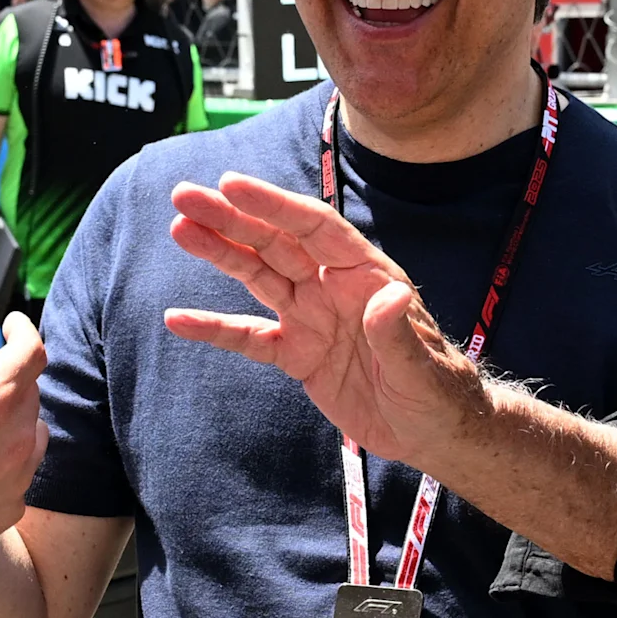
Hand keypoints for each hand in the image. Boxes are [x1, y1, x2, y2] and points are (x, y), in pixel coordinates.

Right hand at [0, 285, 46, 585]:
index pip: (33, 350)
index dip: (24, 330)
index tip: (10, 325)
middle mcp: (18, 437)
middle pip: (29, 391)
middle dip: (6, 377)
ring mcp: (17, 477)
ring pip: (29, 431)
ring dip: (8, 419)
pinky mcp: (9, 509)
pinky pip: (19, 472)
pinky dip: (3, 459)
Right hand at [165, 173, 485, 461]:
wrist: (431, 433)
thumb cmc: (439, 392)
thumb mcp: (422, 369)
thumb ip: (399, 333)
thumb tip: (391, 296)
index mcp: (366, 276)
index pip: (315, 229)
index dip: (274, 205)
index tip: (231, 184)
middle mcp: (332, 287)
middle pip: (275, 244)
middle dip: (231, 219)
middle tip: (184, 196)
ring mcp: (311, 318)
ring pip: (257, 276)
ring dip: (219, 253)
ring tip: (180, 227)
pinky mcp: (297, 355)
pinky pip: (249, 337)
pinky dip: (215, 327)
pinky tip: (178, 319)